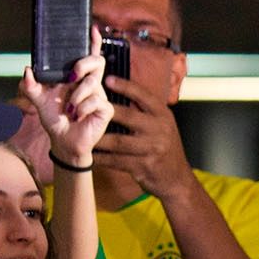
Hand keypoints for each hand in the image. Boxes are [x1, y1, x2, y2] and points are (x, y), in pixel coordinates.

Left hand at [20, 28, 112, 167]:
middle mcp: (90, 83)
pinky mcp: (105, 109)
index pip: (87, 55)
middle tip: (71, 76)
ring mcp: (99, 96)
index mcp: (76, 77)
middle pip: (96, 61)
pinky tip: (78, 116)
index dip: (92, 41)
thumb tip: (27, 70)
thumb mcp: (38, 100)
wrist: (62, 142)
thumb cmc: (54, 119)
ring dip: (77, 96)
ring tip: (70, 109)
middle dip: (83, 64)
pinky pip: (96, 101)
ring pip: (93, 83)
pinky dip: (83, 108)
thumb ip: (30, 85)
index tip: (91, 28)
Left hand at [94, 76, 197, 199]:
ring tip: (82, 133)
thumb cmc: (164, 147)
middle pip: (127, 116)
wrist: (176, 179)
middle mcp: (159, 130)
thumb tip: (121, 91)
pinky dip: (101, 158)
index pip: (144, 96)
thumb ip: (146, 111)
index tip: (107, 79)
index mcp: (163, 115)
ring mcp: (152, 149)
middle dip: (104, 111)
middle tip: (84, 106)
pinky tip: (90, 155)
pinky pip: (116, 161)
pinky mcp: (143, 167)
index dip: (125, 86)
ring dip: (98, 138)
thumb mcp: (163, 125)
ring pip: (118, 141)